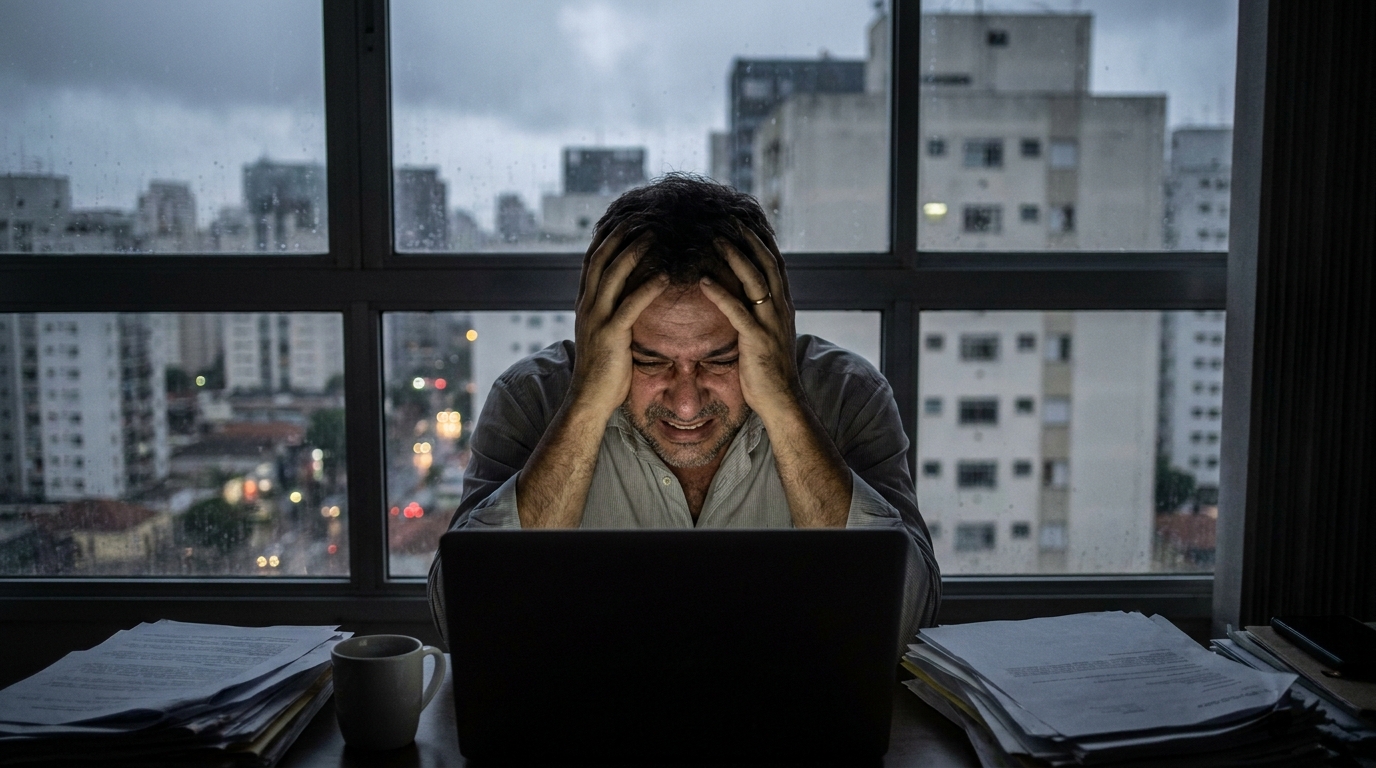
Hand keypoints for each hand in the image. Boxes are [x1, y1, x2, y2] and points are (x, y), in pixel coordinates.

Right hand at [568, 223, 668, 417]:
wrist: (588, 400)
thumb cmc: (603, 370)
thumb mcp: (604, 335)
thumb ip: (612, 313)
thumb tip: (628, 298)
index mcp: (585, 304)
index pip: (593, 260)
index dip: (607, 237)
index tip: (624, 219)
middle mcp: (587, 306)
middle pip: (601, 258)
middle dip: (620, 235)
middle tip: (641, 216)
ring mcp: (597, 319)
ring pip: (613, 275)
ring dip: (634, 252)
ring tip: (654, 235)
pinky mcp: (611, 335)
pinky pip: (630, 304)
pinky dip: (648, 286)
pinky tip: (665, 275)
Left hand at [698, 223, 800, 421]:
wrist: (782, 401)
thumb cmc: (769, 371)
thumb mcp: (766, 335)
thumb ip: (758, 313)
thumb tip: (744, 296)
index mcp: (782, 306)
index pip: (775, 263)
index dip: (761, 239)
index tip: (745, 219)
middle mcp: (780, 310)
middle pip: (767, 263)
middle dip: (749, 239)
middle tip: (729, 218)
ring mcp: (770, 324)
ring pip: (755, 281)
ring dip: (734, 257)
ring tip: (715, 239)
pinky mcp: (757, 340)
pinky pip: (738, 311)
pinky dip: (720, 294)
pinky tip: (703, 280)